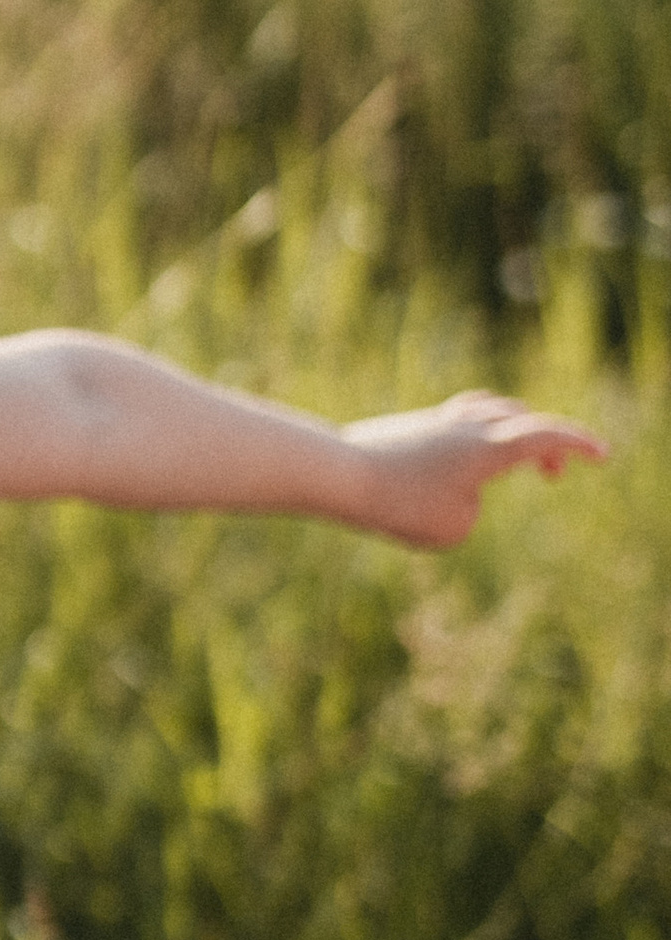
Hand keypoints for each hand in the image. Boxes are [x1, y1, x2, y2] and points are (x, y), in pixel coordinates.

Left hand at [340, 390, 606, 547]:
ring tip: (517, 454)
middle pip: (520, 420)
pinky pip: (455, 423)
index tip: (602, 453)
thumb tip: (451, 491)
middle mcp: (465, 427)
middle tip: (555, 473)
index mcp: (487, 448)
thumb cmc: (399, 503)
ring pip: (487, 411)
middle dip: (545, 444)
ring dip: (510, 430)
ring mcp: (435, 422)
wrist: (339, 473)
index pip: (544, 435)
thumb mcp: (451, 528)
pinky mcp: (409, 428)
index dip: (577, 443)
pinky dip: (473, 436)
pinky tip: (458, 466)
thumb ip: (467, 510)